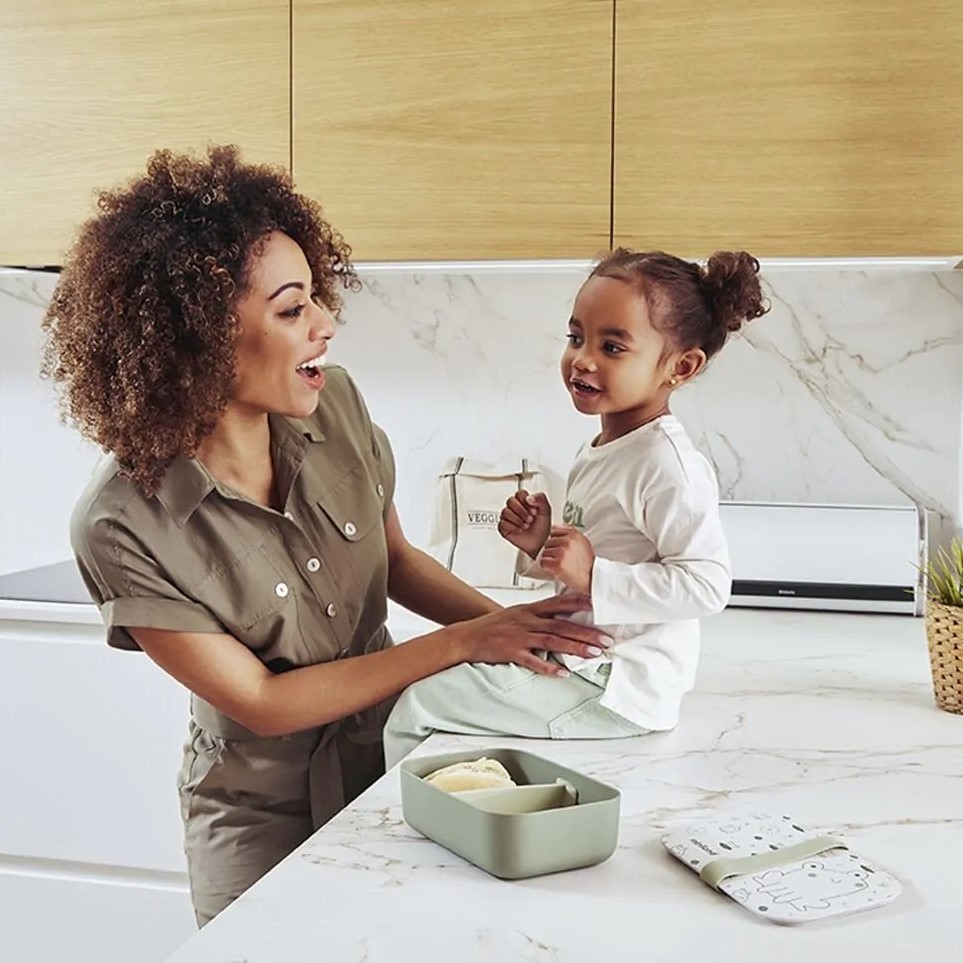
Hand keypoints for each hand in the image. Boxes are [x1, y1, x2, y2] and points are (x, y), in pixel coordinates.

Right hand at [454, 594, 610, 675]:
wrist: (466, 637)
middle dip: (586, 632)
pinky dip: (549, 667)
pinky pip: (533, 661)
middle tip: (606, 639)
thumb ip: (537, 615)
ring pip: (552, 641)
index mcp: (528, 610)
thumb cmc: (493, 626)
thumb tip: (560, 618)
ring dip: (575, 647)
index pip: (557, 604)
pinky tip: (563, 673)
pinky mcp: (511, 653)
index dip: (578, 604)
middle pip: (561, 625)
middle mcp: (526, 621)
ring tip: (594, 653)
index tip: (597, 606)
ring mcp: (519, 636)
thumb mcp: (516, 614)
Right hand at [498, 489, 551, 559]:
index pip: (520, 493)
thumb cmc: (542, 527)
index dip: (526, 501)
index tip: (534, 510)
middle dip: (522, 512)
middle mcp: (515, 507)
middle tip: (530, 519)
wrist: (540, 542)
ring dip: (518, 520)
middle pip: (511, 501)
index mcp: (525, 501)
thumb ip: (540, 499)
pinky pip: (502, 523)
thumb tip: (529, 498)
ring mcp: (508, 517)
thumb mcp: (546, 510)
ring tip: (526, 525)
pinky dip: (513, 527)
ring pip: (505, 512)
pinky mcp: (503, 527)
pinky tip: (519, 530)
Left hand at [539, 525, 594, 593]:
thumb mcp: (583, 542)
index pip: (554, 531)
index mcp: (574, 535)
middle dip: (552, 550)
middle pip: (548, 542)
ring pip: (544, 552)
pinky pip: (543, 562)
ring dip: (550, 559)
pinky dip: (547, 567)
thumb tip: (555, 526)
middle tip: (562, 558)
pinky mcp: (557, 564)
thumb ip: (570, 533)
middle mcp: (568, 542)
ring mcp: (562, 552)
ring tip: (561, 564)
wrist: (591, 578)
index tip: (560, 547)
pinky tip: (555, 569)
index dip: (556, 541)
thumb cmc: (587, 562)